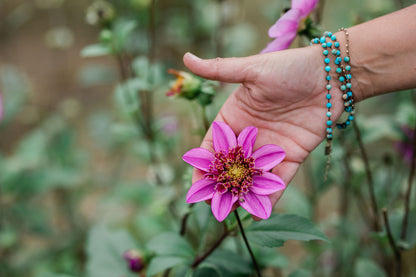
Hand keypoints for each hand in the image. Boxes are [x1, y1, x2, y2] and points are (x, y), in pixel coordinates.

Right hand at [184, 46, 345, 217]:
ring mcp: (270, 148)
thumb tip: (186, 57)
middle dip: (222, 186)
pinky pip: (279, 179)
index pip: (212, 147)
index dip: (203, 167)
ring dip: (243, 195)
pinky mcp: (291, 156)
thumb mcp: (251, 70)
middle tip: (213, 207)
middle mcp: (249, 136)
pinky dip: (271, 195)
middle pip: (230, 167)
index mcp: (233, 117)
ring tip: (234, 214)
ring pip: (252, 176)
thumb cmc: (288, 68)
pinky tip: (260, 212)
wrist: (330, 75)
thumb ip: (218, 70)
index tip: (196, 187)